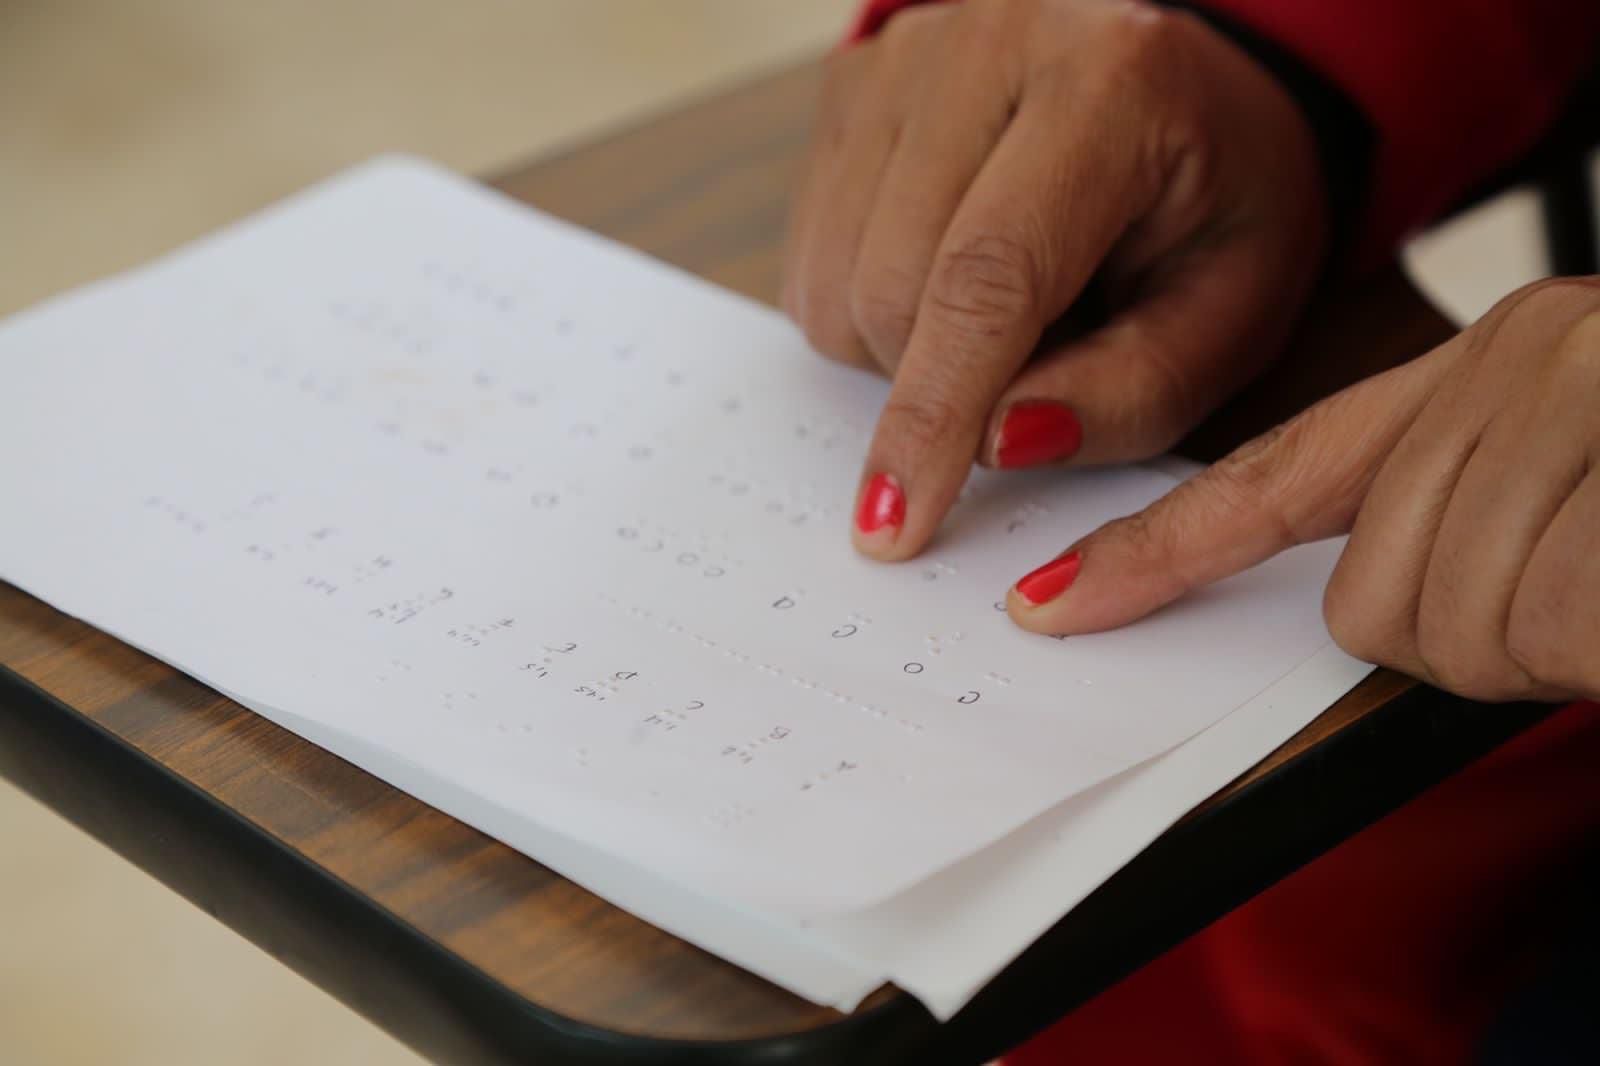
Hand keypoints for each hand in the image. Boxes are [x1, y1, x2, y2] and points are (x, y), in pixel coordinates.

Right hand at [782, 0, 1327, 559]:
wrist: (1184, 86)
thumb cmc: (1218, 204)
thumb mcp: (1232, 313)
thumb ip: (1131, 392)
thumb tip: (993, 446)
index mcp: (1112, 83)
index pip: (988, 277)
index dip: (933, 413)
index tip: (895, 525)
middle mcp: (987, 42)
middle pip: (890, 288)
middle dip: (942, 382)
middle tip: (1038, 359)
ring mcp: (902, 55)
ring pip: (834, 282)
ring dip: (903, 349)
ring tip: (1003, 310)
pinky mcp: (848, 84)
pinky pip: (810, 260)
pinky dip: (868, 310)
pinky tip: (945, 277)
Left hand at [1008, 278, 1599, 703]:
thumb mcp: (1565, 471)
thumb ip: (1437, 516)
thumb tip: (1353, 606)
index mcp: (1477, 362)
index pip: (1269, 476)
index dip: (1153, 552)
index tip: (1045, 601)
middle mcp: (1509, 360)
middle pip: (1366, 602)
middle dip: (1455, 638)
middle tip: (1558, 596)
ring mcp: (1568, 400)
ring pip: (1441, 631)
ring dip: (1527, 647)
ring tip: (1599, 583)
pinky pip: (1531, 632)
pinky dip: (1581, 643)